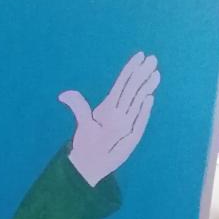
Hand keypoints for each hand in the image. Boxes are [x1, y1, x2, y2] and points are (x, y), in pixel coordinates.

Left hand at [60, 52, 159, 186]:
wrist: (91, 163)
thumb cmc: (89, 141)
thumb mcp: (83, 124)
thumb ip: (78, 106)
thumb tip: (63, 95)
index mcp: (109, 106)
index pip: (121, 84)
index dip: (130, 70)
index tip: (140, 55)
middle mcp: (119, 113)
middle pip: (131, 90)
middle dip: (141, 75)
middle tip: (153, 59)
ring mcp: (126, 124)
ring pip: (137, 102)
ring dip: (146, 88)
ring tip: (155, 74)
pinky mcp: (131, 137)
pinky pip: (138, 121)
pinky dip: (143, 110)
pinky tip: (149, 98)